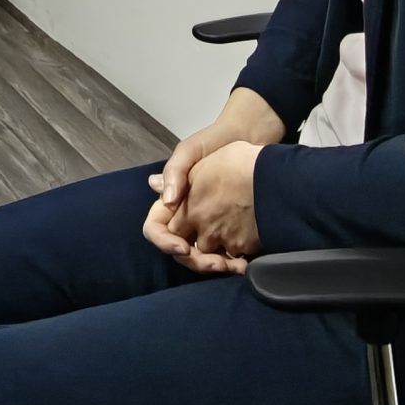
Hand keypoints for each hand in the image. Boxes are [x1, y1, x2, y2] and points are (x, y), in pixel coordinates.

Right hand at [143, 89, 280, 270]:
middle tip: (218, 265)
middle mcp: (186, 218)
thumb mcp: (190, 150)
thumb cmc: (214, 140)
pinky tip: (245, 261)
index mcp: (170, 202)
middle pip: (180, 251)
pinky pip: (225, 254)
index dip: (164, 242)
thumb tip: (167, 201)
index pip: (155, 229)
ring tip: (236, 266)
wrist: (249, 138)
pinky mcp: (230, 231)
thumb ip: (175, 172)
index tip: (183, 247)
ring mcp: (208, 226)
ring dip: (215, 266)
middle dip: (196, 262)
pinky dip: (232, 262)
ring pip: (202, 257)